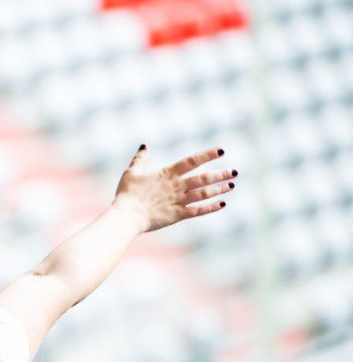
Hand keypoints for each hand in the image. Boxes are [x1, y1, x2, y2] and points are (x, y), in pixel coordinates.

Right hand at [112, 144, 236, 232]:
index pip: (192, 161)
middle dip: (221, 174)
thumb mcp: (130, 173)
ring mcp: (179, 201)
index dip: (207, 155)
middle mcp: (177, 186)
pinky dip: (211, 207)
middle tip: (234, 171)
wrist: (126, 215)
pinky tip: (222, 203)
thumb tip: (145, 146)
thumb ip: (139, 159)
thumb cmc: (127, 194)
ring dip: (219, 189)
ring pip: (204, 193)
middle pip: (204, 178)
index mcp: (167, 174)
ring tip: (231, 185)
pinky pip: (199, 211)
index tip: (221, 151)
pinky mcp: (178, 215)